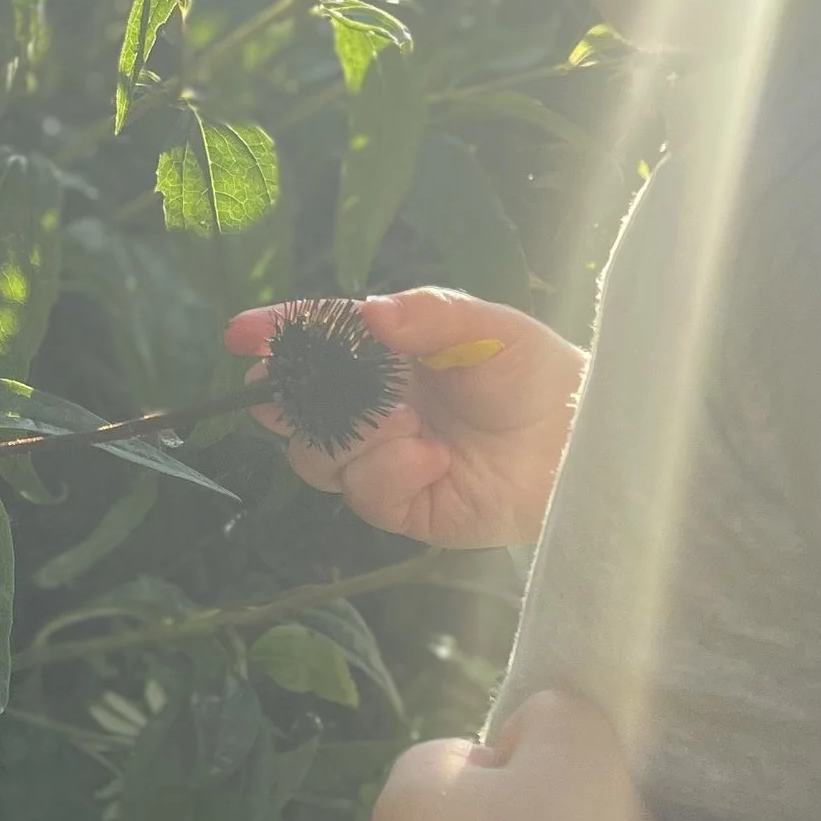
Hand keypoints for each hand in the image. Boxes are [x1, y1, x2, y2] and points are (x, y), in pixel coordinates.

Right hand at [225, 286, 582, 547]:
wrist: (580, 441)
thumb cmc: (534, 374)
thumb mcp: (484, 327)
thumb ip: (426, 315)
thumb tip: (371, 313)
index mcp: (382, 354)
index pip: (313, 342)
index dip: (274, 336)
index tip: (240, 334)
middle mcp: (371, 407)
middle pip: (296, 406)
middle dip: (294, 394)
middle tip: (310, 385)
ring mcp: (381, 459)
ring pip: (316, 453)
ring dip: (353, 434)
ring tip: (408, 420)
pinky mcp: (401, 506)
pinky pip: (362, 492)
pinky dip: (390, 471)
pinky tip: (434, 458)